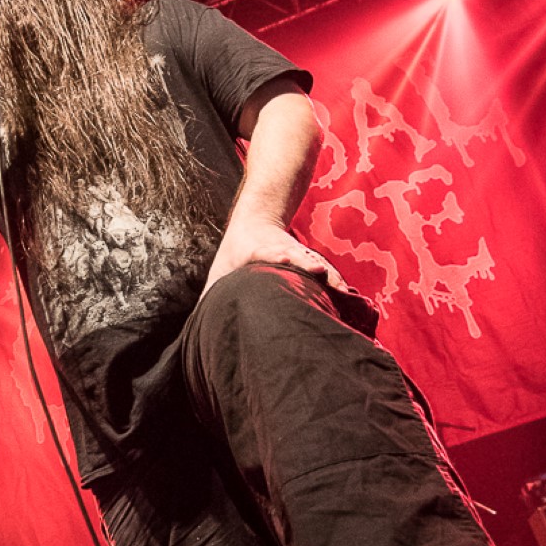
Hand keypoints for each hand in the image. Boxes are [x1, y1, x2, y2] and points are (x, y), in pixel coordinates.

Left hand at [201, 218, 345, 296]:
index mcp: (259, 251)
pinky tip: (350, 298)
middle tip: (321, 272)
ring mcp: (298, 254)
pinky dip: (336, 283)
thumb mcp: (220, 271)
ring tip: (345, 293)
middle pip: (297, 257)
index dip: (277, 256)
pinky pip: (326, 273)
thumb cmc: (235, 253)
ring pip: (315, 264)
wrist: (257, 219)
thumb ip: (212, 296)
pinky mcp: (310, 261)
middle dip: (308, 265)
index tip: (283, 259)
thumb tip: (196, 326)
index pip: (269, 251)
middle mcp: (282, 250)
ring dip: (329, 277)